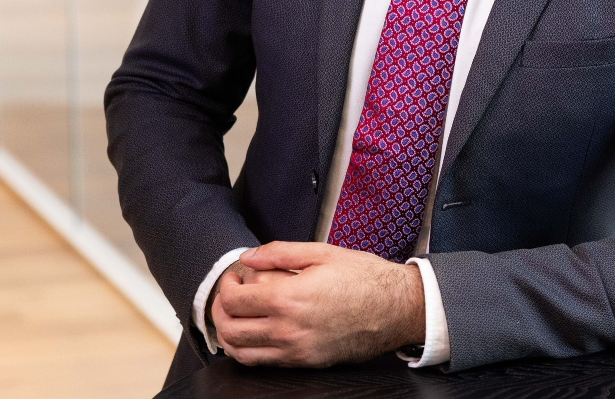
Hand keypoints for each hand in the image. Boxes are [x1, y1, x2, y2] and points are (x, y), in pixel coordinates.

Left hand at [211, 241, 425, 366]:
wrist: (394, 307)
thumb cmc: (363, 277)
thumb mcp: (321, 252)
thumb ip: (279, 252)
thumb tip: (249, 257)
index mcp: (289, 297)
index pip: (235, 300)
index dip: (226, 286)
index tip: (233, 277)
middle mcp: (288, 329)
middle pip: (230, 329)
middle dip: (219, 311)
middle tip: (227, 295)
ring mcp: (295, 350)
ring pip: (241, 352)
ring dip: (228, 334)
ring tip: (235, 315)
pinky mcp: (304, 362)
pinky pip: (262, 363)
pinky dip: (248, 349)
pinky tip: (254, 332)